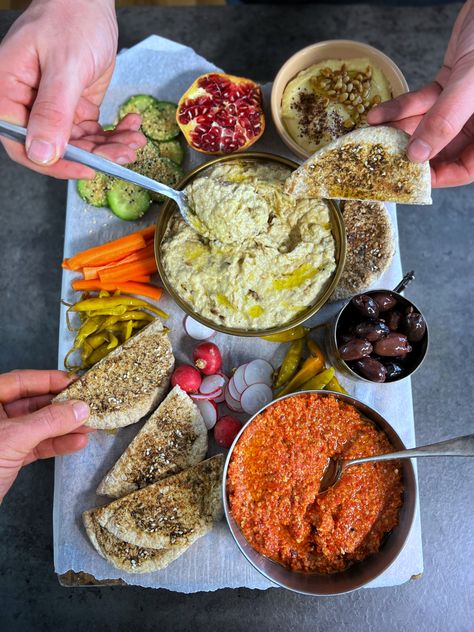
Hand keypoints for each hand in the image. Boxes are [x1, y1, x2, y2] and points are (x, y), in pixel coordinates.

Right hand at [0, 0, 145, 179]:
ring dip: (109, 147)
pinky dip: (113, 135)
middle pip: (56, 149)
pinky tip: (130, 126)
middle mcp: (28, 104)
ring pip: (79, 144)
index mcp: (8, 92)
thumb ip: (53, 111)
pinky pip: (92, 133)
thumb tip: (42, 153)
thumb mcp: (65, 65)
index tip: (87, 169)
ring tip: (133, 140)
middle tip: (123, 153)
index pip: (22, 144)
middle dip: (94, 155)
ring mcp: (52, 107)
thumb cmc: (70, 16)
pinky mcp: (74, 107)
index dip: (55, 164)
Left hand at [0, 370, 91, 503]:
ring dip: (65, 426)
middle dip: (62, 406)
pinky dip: (57, 444)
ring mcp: (1, 437)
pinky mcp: (8, 458)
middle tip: (89, 405)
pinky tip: (77, 443)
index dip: (50, 380)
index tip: (78, 382)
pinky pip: (36, 445)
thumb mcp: (13, 437)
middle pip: (33, 402)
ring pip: (38, 425)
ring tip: (91, 425)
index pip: (21, 381)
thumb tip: (81, 407)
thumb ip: (49, 421)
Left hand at [367, 0, 473, 187]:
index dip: (436, 177)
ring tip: (371, 135)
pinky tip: (377, 114)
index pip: (465, 169)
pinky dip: (400, 107)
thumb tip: (417, 155)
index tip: (405, 179)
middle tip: (380, 159)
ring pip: (426, 126)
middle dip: (408, 153)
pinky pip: (422, 102)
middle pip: (441, 150)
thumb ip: (445, 119)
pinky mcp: (450, 84)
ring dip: (397, 130)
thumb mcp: (471, 82)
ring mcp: (463, 103)